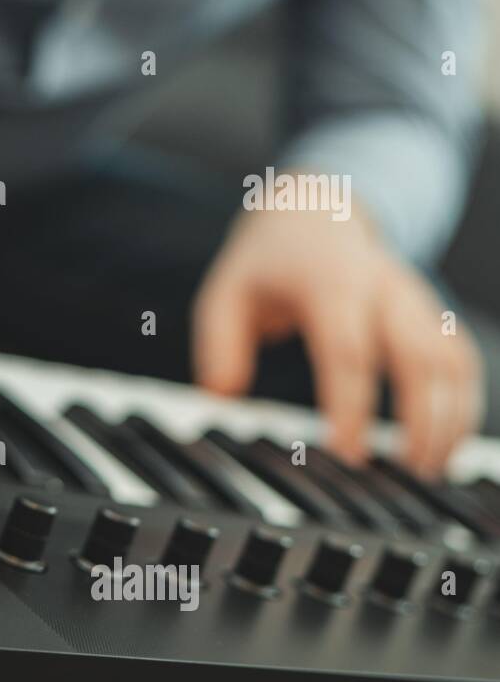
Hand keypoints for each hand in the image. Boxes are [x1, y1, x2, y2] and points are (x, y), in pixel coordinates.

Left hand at [193, 196, 482, 475]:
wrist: (315, 207)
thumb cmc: (267, 260)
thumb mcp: (225, 291)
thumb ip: (219, 344)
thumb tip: (221, 397)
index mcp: (330, 282)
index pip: (348, 350)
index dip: (350, 406)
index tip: (346, 453)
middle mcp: (383, 287)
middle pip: (418, 356)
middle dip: (418, 419)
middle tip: (401, 474)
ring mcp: (415, 298)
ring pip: (451, 359)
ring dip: (449, 417)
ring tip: (427, 470)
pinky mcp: (430, 312)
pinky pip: (461, 357)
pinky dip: (463, 401)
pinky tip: (448, 442)